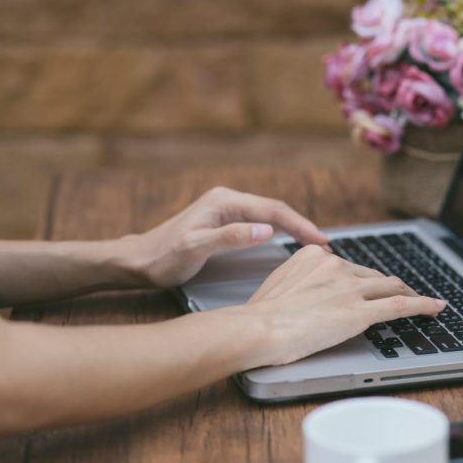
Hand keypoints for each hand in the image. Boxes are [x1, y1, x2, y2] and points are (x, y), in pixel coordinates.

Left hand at [120, 187, 328, 287]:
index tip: (321, 241)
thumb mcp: (195, 248)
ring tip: (312, 244)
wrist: (138, 261)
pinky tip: (286, 240)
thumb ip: (230, 237)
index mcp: (224, 202)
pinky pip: (258, 222)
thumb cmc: (163, 258)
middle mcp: (226, 200)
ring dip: (292, 228)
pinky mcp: (222, 221)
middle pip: (274, 210)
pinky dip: (277, 230)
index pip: (273, 209)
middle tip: (324, 247)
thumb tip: (267, 230)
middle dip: (301, 225)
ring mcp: (224, 210)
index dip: (300, 224)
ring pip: (268, 216)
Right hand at [233, 245, 446, 366]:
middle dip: (387, 285)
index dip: (361, 279)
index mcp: (314, 255)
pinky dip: (423, 304)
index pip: (348, 266)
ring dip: (409, 293)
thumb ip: (298, 281)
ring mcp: (350, 288)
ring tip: (422, 301)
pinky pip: (401, 305)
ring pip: (390, 286)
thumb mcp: (278, 284)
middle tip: (399, 293)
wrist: (259, 327)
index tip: (368, 285)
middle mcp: (335, 266)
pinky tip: (435, 307)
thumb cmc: (260, 315)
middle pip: (372, 275)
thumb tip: (305, 291)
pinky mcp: (360, 311)